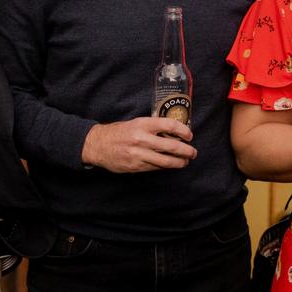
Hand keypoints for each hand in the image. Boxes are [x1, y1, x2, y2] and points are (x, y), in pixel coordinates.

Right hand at [81, 117, 196, 172]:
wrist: (98, 145)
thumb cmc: (120, 132)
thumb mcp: (136, 123)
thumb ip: (153, 127)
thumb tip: (174, 133)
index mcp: (143, 124)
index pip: (170, 125)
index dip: (183, 131)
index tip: (189, 135)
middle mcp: (142, 138)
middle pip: (172, 146)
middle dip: (186, 151)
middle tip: (193, 153)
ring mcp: (139, 154)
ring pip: (165, 161)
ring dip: (179, 162)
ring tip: (184, 162)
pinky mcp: (136, 166)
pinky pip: (155, 167)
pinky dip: (165, 166)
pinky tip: (169, 165)